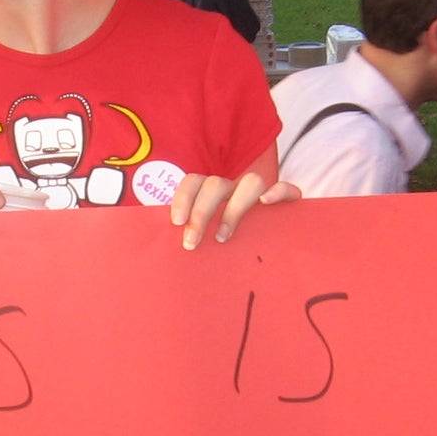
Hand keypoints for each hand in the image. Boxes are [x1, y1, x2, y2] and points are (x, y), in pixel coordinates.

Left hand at [168, 172, 298, 250]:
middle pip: (216, 184)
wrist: (263, 254)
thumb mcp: (202, 239)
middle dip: (201, 212)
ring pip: (250, 182)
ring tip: (222, 237)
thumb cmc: (222, 249)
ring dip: (234, 208)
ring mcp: (259, 194)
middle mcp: (233, 189)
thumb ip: (185, 236)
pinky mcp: (284, 202)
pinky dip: (278, 192)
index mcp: (211, 193)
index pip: (194, 182)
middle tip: (191, 243)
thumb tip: (152, 246)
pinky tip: (266, 203)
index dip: (183, 197)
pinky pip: (285, 189)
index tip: (176, 222)